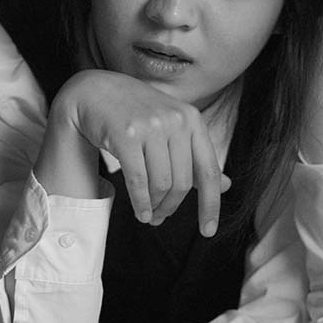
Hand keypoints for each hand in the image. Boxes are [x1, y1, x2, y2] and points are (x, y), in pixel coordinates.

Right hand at [39, 70, 228, 235]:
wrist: (95, 91)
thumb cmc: (137, 113)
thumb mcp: (173, 128)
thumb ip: (197, 156)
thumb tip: (227, 185)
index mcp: (192, 120)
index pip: (208, 170)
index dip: (211, 204)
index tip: (208, 231)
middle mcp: (175, 120)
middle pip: (182, 183)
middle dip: (172, 207)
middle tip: (160, 218)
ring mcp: (151, 126)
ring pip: (161, 184)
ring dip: (155, 207)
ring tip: (148, 214)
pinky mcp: (126, 135)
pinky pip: (138, 181)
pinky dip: (141, 203)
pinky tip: (140, 212)